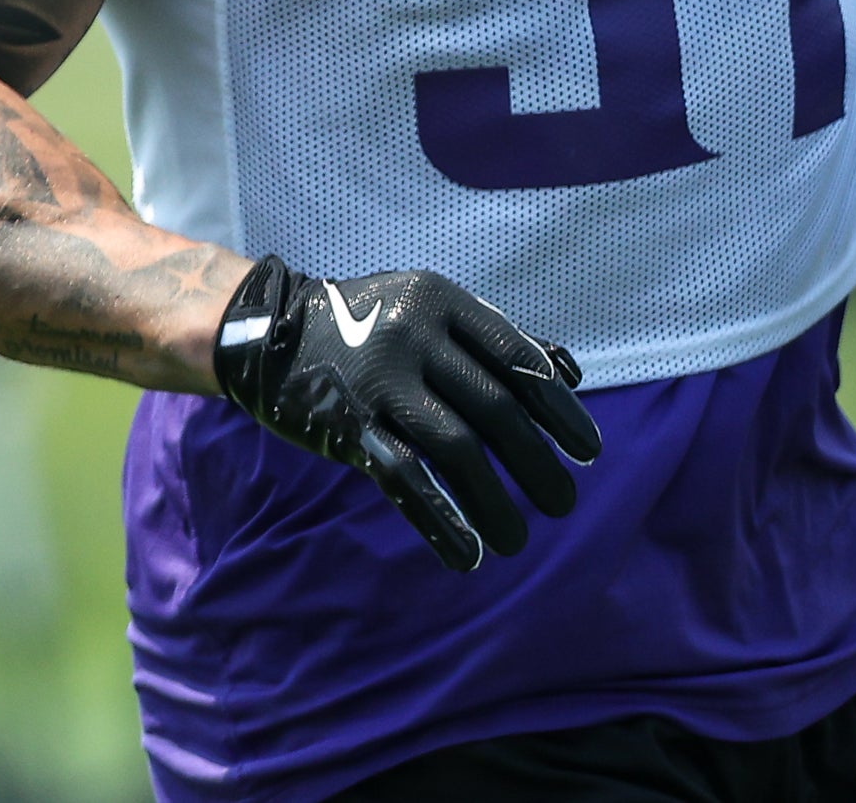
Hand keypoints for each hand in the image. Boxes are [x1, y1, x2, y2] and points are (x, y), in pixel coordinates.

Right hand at [212, 257, 602, 569]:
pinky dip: (440, 520)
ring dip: (495, 502)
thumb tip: (570, 375)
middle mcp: (415, 335)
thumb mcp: (428, 309)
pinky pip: (403, 479)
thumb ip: (492, 339)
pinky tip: (466, 553)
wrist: (267, 331)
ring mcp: (379, 380)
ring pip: (457, 450)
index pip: (517, 360)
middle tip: (564, 503)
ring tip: (519, 539)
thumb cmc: (366, 322)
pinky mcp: (347, 424)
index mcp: (442, 302)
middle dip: (537, 463)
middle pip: (495, 409)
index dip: (558, 410)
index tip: (588, 451)